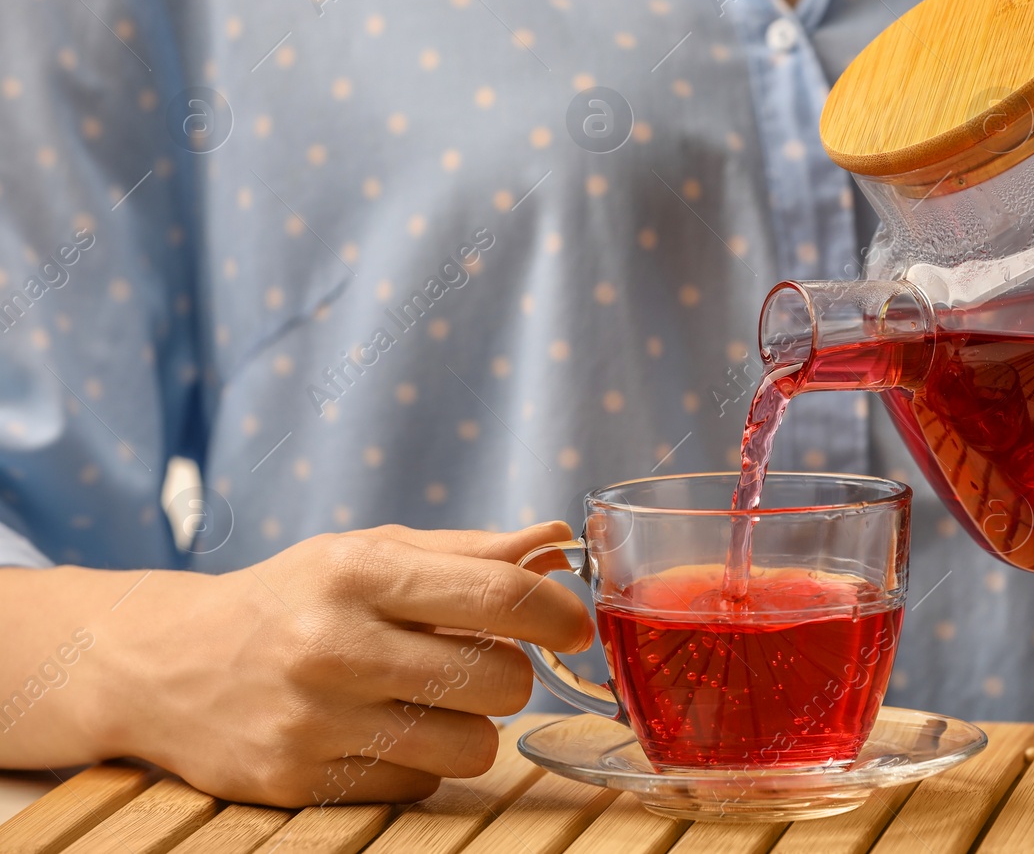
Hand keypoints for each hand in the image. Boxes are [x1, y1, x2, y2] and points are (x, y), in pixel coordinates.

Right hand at [87, 522, 590, 805]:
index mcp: (360, 572)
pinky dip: (416, 765)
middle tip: (480, 663)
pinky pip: (418, 787)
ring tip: (433, 701)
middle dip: (510, 675)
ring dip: (471, 727)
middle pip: (500, 681)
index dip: (559, 616)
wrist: (163, 662)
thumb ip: (469, 552)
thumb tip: (558, 542)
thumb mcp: (368, 553)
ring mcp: (314, 720)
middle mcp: (335, 645)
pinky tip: (377, 733)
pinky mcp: (298, 782)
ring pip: (472, 748)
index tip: (575, 628)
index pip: (500, 596)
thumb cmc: (291, 597)